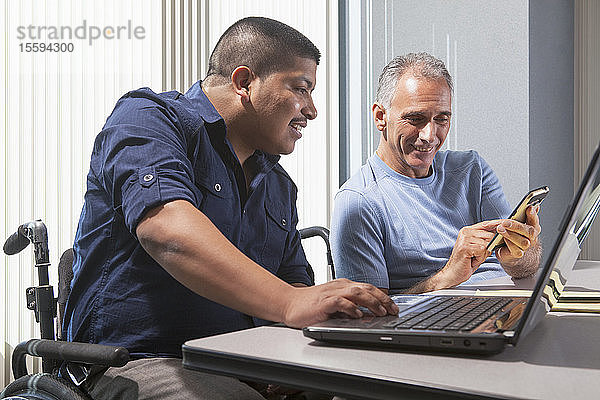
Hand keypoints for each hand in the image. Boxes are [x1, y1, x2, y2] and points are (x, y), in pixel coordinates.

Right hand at [282, 279, 398, 327]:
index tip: (394, 307)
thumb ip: (349, 307)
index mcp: (344, 285)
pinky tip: (358, 315)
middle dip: (382, 299)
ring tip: (381, 312)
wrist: (289, 303)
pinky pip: (340, 302)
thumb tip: (368, 315)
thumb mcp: (334, 303)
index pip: (368, 288)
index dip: (383, 297)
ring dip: (371, 302)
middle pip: (366, 288)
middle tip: (393, 310)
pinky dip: (351, 308)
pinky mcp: (323, 302)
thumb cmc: (311, 305)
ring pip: (356, 292)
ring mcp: (331, 292)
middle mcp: (339, 286)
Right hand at [437, 220, 500, 287]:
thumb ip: (486, 240)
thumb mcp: (477, 249)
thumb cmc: (466, 262)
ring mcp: (464, 239)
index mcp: (468, 230)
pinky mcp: (464, 247)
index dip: (497, 223)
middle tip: (477, 255)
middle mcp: (465, 232)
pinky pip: (482, 250)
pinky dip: (480, 258)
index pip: (486, 224)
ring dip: (483, 255)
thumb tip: (500, 235)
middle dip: (489, 248)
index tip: (507, 221)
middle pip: (490, 235)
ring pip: (487, 244)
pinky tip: (472, 260)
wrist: (453, 273)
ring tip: (473, 258)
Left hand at [496, 205, 540, 264]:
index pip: (535, 220)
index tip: (528, 207)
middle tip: (505, 222)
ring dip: (510, 235)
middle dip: (517, 226)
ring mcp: (526, 246)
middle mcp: (532, 237)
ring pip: (523, 241)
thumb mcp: (517, 223)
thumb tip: (533, 205)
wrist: (509, 253)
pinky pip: (516, 250)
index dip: (533, 214)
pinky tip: (503, 239)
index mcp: (533, 227)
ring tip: (500, 229)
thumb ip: (523, 215)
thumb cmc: (513, 234)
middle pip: (529, 231)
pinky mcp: (518, 254)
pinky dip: (509, 244)